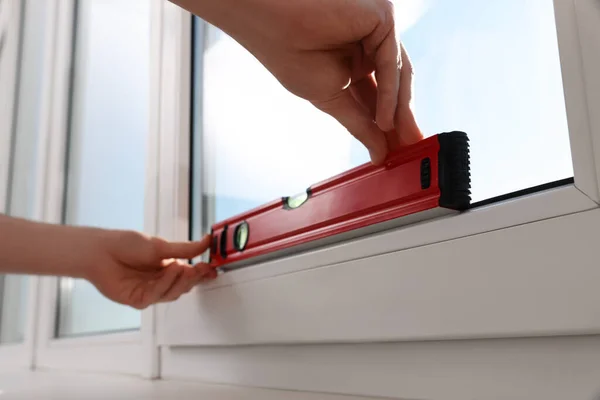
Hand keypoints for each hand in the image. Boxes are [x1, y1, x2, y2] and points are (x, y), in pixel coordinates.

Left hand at [85, 231, 216, 309]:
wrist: (100, 251)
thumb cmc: (126, 244)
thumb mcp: (161, 246)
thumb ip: (185, 249)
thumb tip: (207, 241)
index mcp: (167, 267)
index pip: (190, 274)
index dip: (202, 273)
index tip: (213, 268)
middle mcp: (160, 281)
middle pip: (184, 286)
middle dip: (194, 278)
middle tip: (202, 268)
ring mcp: (149, 292)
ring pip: (173, 293)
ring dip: (180, 281)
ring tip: (184, 268)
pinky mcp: (138, 300)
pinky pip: (156, 296)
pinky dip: (165, 284)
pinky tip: (169, 271)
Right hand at [173, 0, 422, 163]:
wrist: (269, 23)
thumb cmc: (289, 53)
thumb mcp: (330, 97)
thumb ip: (359, 124)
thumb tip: (378, 151)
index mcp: (354, 58)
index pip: (378, 95)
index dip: (387, 124)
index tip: (395, 152)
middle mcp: (369, 42)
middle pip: (395, 85)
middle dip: (401, 120)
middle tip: (408, 150)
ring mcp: (377, 29)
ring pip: (399, 74)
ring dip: (399, 111)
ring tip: (399, 142)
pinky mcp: (383, 17)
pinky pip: (393, 61)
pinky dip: (391, 93)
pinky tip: (386, 120)